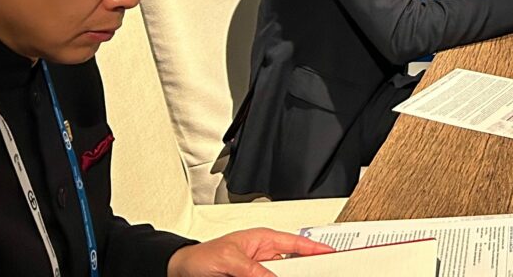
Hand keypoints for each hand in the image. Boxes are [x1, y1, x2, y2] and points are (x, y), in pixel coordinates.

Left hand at [167, 228, 331, 275]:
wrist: (180, 271)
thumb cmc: (201, 257)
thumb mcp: (229, 260)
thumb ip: (253, 269)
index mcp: (263, 239)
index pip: (296, 243)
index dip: (316, 248)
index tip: (332, 255)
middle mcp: (264, 256)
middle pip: (292, 264)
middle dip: (303, 270)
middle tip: (317, 273)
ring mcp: (258, 271)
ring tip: (299, 276)